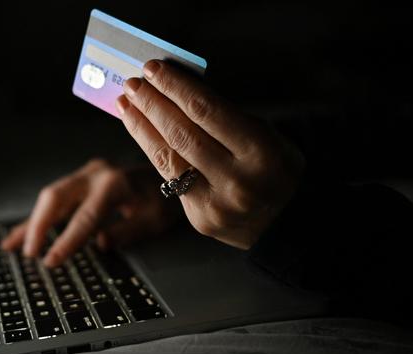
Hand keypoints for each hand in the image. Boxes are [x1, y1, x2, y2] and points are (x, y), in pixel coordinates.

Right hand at [0, 159, 178, 266]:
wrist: (171, 171)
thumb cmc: (165, 198)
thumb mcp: (154, 219)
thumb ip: (127, 231)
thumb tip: (100, 242)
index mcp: (114, 184)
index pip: (85, 216)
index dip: (66, 240)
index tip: (50, 261)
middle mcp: (95, 174)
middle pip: (55, 197)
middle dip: (38, 226)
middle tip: (30, 253)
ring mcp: (86, 174)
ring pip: (50, 197)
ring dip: (32, 222)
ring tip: (12, 245)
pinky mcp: (82, 179)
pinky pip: (56, 199)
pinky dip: (39, 217)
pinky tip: (22, 232)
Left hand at [115, 60, 303, 249]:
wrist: (286, 224)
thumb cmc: (273, 168)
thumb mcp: (267, 135)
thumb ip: (226, 118)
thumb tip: (176, 89)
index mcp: (262, 151)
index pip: (206, 111)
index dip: (175, 87)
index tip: (154, 69)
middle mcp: (239, 179)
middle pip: (182, 133)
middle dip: (152, 104)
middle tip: (133, 83)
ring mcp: (218, 203)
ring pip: (168, 157)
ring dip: (142, 126)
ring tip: (126, 104)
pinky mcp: (200, 219)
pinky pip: (169, 178)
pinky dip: (151, 150)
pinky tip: (139, 131)